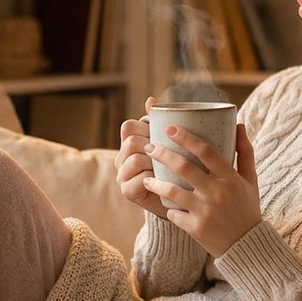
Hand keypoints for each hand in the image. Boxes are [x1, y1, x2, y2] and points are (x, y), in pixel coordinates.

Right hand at [116, 96, 168, 218]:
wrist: (180, 202)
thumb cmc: (176, 170)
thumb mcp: (170, 145)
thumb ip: (159, 123)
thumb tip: (151, 99)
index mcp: (129, 144)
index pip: (128, 126)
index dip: (145, 127)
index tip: (162, 136)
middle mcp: (121, 159)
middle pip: (131, 141)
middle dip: (152, 146)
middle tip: (169, 155)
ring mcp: (122, 176)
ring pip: (134, 159)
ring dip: (153, 163)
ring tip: (167, 168)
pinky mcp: (127, 192)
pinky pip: (138, 178)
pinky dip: (153, 178)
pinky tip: (163, 181)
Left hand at [142, 122, 260, 256]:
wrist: (247, 245)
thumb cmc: (247, 208)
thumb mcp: (251, 180)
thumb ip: (245, 152)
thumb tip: (239, 124)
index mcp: (230, 177)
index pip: (206, 150)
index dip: (186, 137)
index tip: (170, 128)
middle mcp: (217, 192)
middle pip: (183, 166)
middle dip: (162, 153)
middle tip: (149, 146)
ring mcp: (205, 211)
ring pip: (171, 191)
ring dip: (155, 182)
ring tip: (147, 177)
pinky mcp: (196, 228)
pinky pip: (174, 214)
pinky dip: (169, 208)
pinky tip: (164, 204)